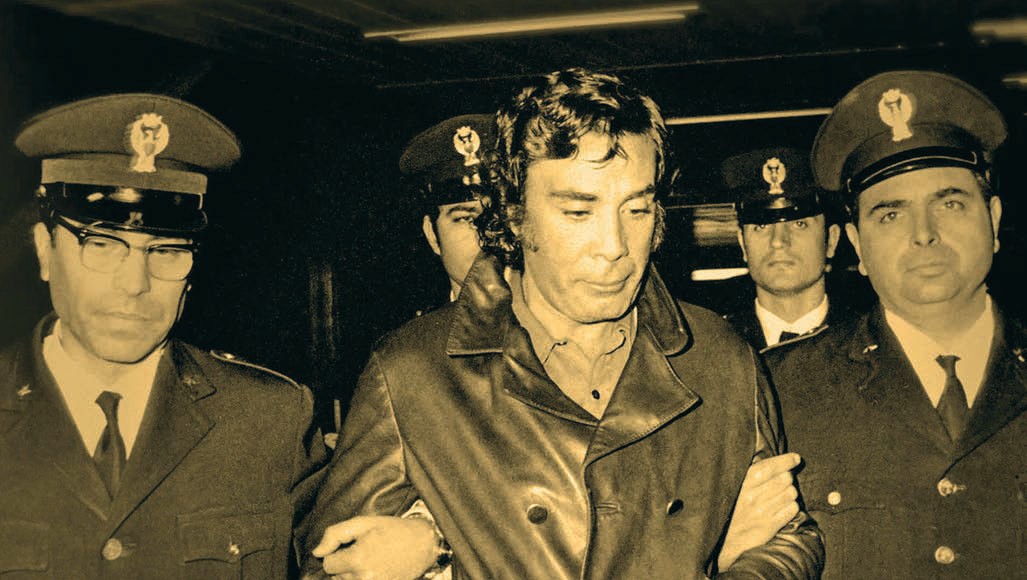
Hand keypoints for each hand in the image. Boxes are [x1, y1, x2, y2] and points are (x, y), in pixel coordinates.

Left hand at [311, 516, 438, 579]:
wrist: (423, 544)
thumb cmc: (393, 530)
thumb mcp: (363, 523)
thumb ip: (335, 534)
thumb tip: (316, 552)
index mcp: (357, 559)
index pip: (328, 564)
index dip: (336, 553)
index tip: (351, 546)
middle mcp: (364, 578)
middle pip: (336, 576)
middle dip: (345, 564)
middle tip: (364, 551)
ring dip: (352, 574)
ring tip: (370, 560)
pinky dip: (361, 578)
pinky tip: (374, 569)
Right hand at [718, 453, 800, 570]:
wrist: (726, 540)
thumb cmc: (734, 508)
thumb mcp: (736, 487)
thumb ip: (752, 474)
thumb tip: (777, 461)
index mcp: (743, 482)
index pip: (769, 467)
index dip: (786, 461)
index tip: (796, 458)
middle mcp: (752, 496)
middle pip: (785, 478)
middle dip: (788, 478)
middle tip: (783, 482)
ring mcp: (762, 511)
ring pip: (791, 493)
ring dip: (790, 493)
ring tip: (781, 496)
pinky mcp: (770, 525)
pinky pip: (793, 509)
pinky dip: (791, 507)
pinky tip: (783, 508)